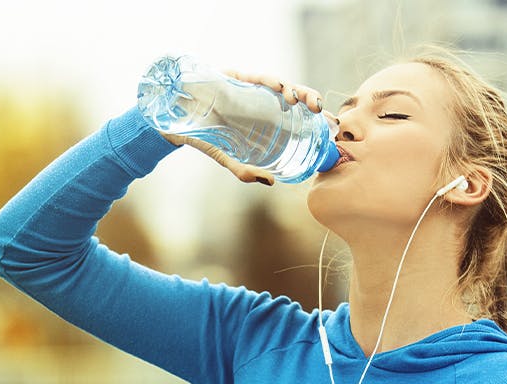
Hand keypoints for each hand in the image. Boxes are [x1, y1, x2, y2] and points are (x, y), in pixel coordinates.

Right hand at [159, 69, 331, 186]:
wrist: (175, 121)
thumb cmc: (203, 138)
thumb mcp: (226, 158)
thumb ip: (245, 171)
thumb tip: (271, 182)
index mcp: (265, 121)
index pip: (296, 117)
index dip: (315, 120)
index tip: (330, 127)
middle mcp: (262, 104)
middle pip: (295, 100)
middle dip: (312, 102)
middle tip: (321, 114)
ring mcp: (251, 91)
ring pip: (283, 86)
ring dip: (298, 91)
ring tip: (306, 102)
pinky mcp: (237, 78)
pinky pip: (260, 78)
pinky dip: (273, 82)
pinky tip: (282, 89)